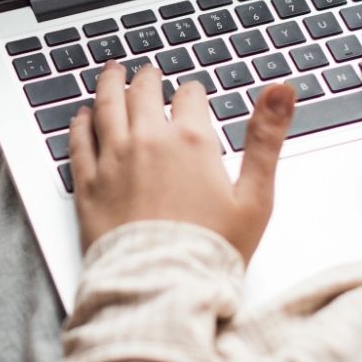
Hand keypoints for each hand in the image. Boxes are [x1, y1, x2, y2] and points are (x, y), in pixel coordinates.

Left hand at [68, 60, 296, 262]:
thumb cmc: (211, 251)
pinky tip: (81, 116)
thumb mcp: (255, 196)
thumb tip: (282, 91)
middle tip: (147, 73)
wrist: (162, 289)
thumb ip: (267, 138)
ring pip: (106, 106)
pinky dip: (80, 122)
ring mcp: (113, 160)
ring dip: (110, 85)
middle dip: (148, 79)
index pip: (189, 97)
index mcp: (191, 141)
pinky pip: (79, 141)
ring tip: (111, 73)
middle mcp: (148, 141)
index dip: (192, 94)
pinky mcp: (87, 184)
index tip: (191, 97)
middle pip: (143, 92)